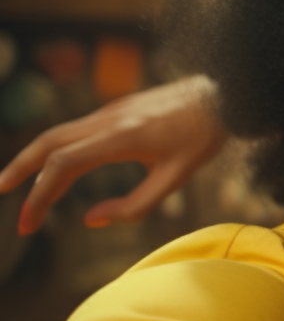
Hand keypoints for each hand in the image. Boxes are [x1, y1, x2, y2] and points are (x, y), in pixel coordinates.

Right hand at [0, 75, 225, 233]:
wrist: (224, 97)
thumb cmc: (204, 138)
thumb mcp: (177, 179)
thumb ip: (136, 205)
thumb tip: (91, 219)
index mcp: (121, 137)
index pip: (63, 164)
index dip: (40, 195)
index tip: (28, 223)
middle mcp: (108, 119)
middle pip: (47, 143)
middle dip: (20, 171)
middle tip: (2, 196)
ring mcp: (109, 111)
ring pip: (57, 133)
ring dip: (32, 159)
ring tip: (16, 185)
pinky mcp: (115, 110)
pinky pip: (75, 130)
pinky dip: (54, 150)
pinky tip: (52, 169)